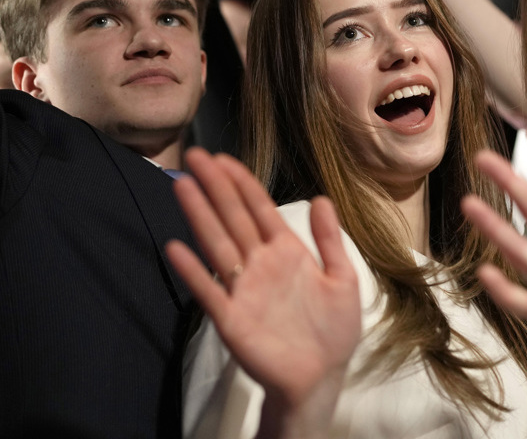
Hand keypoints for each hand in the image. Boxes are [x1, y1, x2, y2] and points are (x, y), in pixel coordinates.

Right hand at [166, 149, 360, 411]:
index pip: (259, 209)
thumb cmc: (333, 330)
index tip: (223, 158)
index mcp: (287, 252)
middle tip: (194, 156)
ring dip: (200, 215)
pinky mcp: (232, 318)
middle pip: (233, 218)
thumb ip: (330, 240)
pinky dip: (193, 270)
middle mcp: (260, 265)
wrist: (322, 376)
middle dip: (215, 187)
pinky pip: (209, 290)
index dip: (242, 183)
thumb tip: (322, 198)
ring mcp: (243, 289)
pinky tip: (177, 247)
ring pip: (218, 244)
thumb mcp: (342, 278)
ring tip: (182, 186)